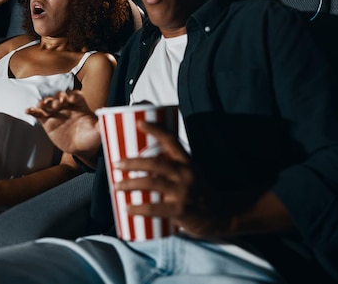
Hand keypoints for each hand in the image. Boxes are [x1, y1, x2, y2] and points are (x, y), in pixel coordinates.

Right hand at [26, 90, 101, 167]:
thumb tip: (108, 113)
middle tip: (59, 103)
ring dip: (45, 102)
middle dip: (58, 98)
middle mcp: (67, 106)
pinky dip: (33, 110)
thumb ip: (103, 122)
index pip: (75, 95)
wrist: (83, 148)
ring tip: (43, 106)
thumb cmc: (93, 136)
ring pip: (48, 103)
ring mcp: (56, 113)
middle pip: (60, 96)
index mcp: (80, 105)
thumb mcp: (100, 130)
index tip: (71, 99)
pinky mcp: (47, 122)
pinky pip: (38, 114)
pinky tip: (28, 110)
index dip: (73, 95)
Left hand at [114, 120, 237, 238]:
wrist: (221, 215)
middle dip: (132, 162)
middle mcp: (186, 174)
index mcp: (187, 162)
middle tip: (116, 164)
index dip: (156, 130)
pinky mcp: (181, 211)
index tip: (139, 122)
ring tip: (116, 186)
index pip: (172, 141)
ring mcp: (183, 192)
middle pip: (155, 163)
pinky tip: (128, 208)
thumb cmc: (199, 192)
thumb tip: (143, 163)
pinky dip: (139, 208)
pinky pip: (155, 208)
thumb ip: (172, 168)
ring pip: (152, 183)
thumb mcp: (191, 174)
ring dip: (130, 184)